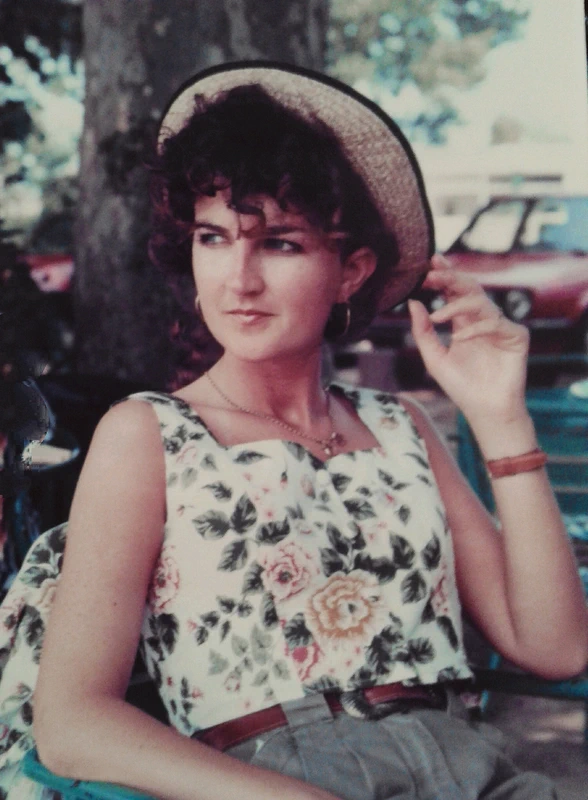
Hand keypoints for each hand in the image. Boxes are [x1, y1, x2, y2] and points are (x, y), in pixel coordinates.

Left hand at [408, 254, 529, 423]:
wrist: (484, 410)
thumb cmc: (461, 386)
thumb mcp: (434, 357)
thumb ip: (422, 331)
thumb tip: (412, 302)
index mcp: (463, 322)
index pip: (454, 291)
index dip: (444, 275)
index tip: (429, 263)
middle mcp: (482, 320)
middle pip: (469, 288)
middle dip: (450, 278)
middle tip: (432, 273)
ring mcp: (500, 326)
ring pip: (481, 301)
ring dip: (457, 304)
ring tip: (438, 316)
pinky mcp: (516, 336)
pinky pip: (495, 323)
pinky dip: (476, 329)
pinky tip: (460, 339)